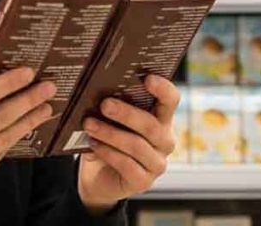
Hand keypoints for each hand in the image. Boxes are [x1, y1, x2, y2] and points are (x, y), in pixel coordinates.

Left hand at [77, 75, 178, 213]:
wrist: (99, 175)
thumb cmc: (108, 138)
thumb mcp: (111, 120)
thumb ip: (112, 104)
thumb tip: (97, 88)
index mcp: (161, 119)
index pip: (170, 100)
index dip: (163, 89)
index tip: (147, 78)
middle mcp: (165, 140)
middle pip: (151, 125)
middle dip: (127, 113)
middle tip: (104, 104)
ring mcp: (156, 163)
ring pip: (137, 145)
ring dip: (110, 134)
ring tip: (89, 124)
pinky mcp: (144, 181)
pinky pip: (127, 165)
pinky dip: (108, 153)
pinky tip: (93, 145)